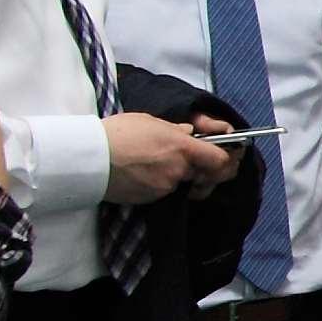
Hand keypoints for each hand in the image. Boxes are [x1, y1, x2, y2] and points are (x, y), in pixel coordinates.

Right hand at [106, 110, 240, 200]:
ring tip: (160, 161)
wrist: (90, 158)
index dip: (230, 159)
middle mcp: (179, 170)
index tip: (230, 154)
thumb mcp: (151, 121)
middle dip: (206, 169)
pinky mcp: (152, 199)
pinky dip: (162, 182)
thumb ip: (176, 130)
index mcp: (182, 147)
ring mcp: (166, 187)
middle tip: (198, 160)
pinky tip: (146, 171)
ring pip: (184, 182)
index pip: (221, 160)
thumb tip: (189, 133)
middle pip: (206, 174)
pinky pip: (166, 190)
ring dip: (181, 174)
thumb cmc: (118, 134)